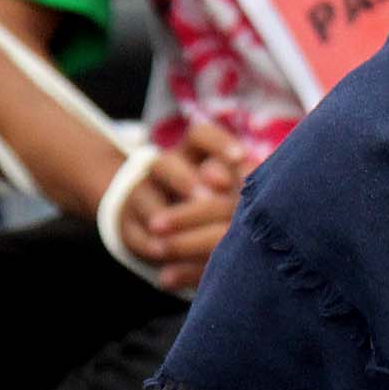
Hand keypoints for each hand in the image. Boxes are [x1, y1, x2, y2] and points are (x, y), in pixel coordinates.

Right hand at [117, 120, 254, 291]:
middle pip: (168, 164)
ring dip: (164, 212)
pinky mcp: (129, 224)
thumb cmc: (212, 200)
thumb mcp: (226, 189)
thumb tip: (260, 180)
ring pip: (145, 194)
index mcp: (193, 154)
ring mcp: (142, 194)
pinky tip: (161, 253)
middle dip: (186, 180)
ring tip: (176, 227)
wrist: (156, 218)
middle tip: (208, 198)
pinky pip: (135, 231)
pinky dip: (148, 243)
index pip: (200, 136)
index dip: (218, 143)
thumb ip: (239, 183)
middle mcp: (165, 168)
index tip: (241, 158)